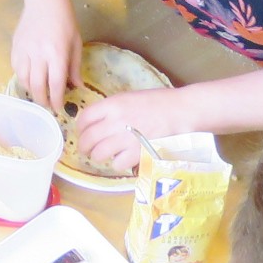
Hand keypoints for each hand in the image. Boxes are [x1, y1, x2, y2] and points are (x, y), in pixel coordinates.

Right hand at [9, 0, 80, 115]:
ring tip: (40, 93)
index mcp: (56, 53)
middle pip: (37, 86)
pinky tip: (30, 79)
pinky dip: (22, 78)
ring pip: (23, 80)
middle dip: (43, 101)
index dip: (57, 100)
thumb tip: (77, 87)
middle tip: (48, 106)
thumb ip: (75, 67)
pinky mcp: (14, 46)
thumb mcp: (75, 42)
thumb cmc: (64, 19)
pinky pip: (16, 69)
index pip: (55, 84)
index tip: (59, 109)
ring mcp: (24, 50)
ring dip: (32, 91)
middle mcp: (38, 54)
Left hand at [74, 85, 201, 169]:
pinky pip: (116, 164)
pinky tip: (123, 159)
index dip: (80, 128)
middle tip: (87, 150)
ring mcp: (125, 139)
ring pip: (99, 154)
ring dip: (99, 156)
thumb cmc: (159, 102)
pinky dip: (118, 163)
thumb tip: (98, 121)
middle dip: (84, 146)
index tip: (82, 132)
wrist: (182, 111)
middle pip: (88, 138)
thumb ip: (112, 109)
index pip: (84, 118)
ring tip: (104, 156)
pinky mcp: (137, 154)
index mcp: (113, 104)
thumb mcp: (130, 98)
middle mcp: (115, 121)